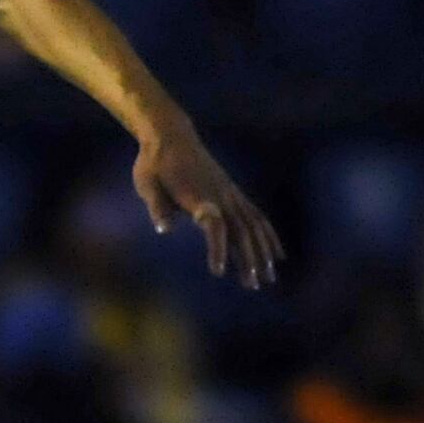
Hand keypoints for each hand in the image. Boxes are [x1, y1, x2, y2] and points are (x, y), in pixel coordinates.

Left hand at [134, 119, 284, 288]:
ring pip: (253, 226)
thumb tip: (164, 229)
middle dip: (248, 259)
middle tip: (253, 285)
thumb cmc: (154, 164)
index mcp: (198, 197)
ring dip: (262, 253)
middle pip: (240, 231)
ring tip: (268, 279)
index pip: (213, 226)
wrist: (171, 137)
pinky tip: (277, 255)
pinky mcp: (234, 193)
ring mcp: (230, 195)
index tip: (218, 272)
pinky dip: (269, 236)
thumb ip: (157, 206)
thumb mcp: (146, 183)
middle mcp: (220, 197)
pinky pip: (257, 217)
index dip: (218, 248)